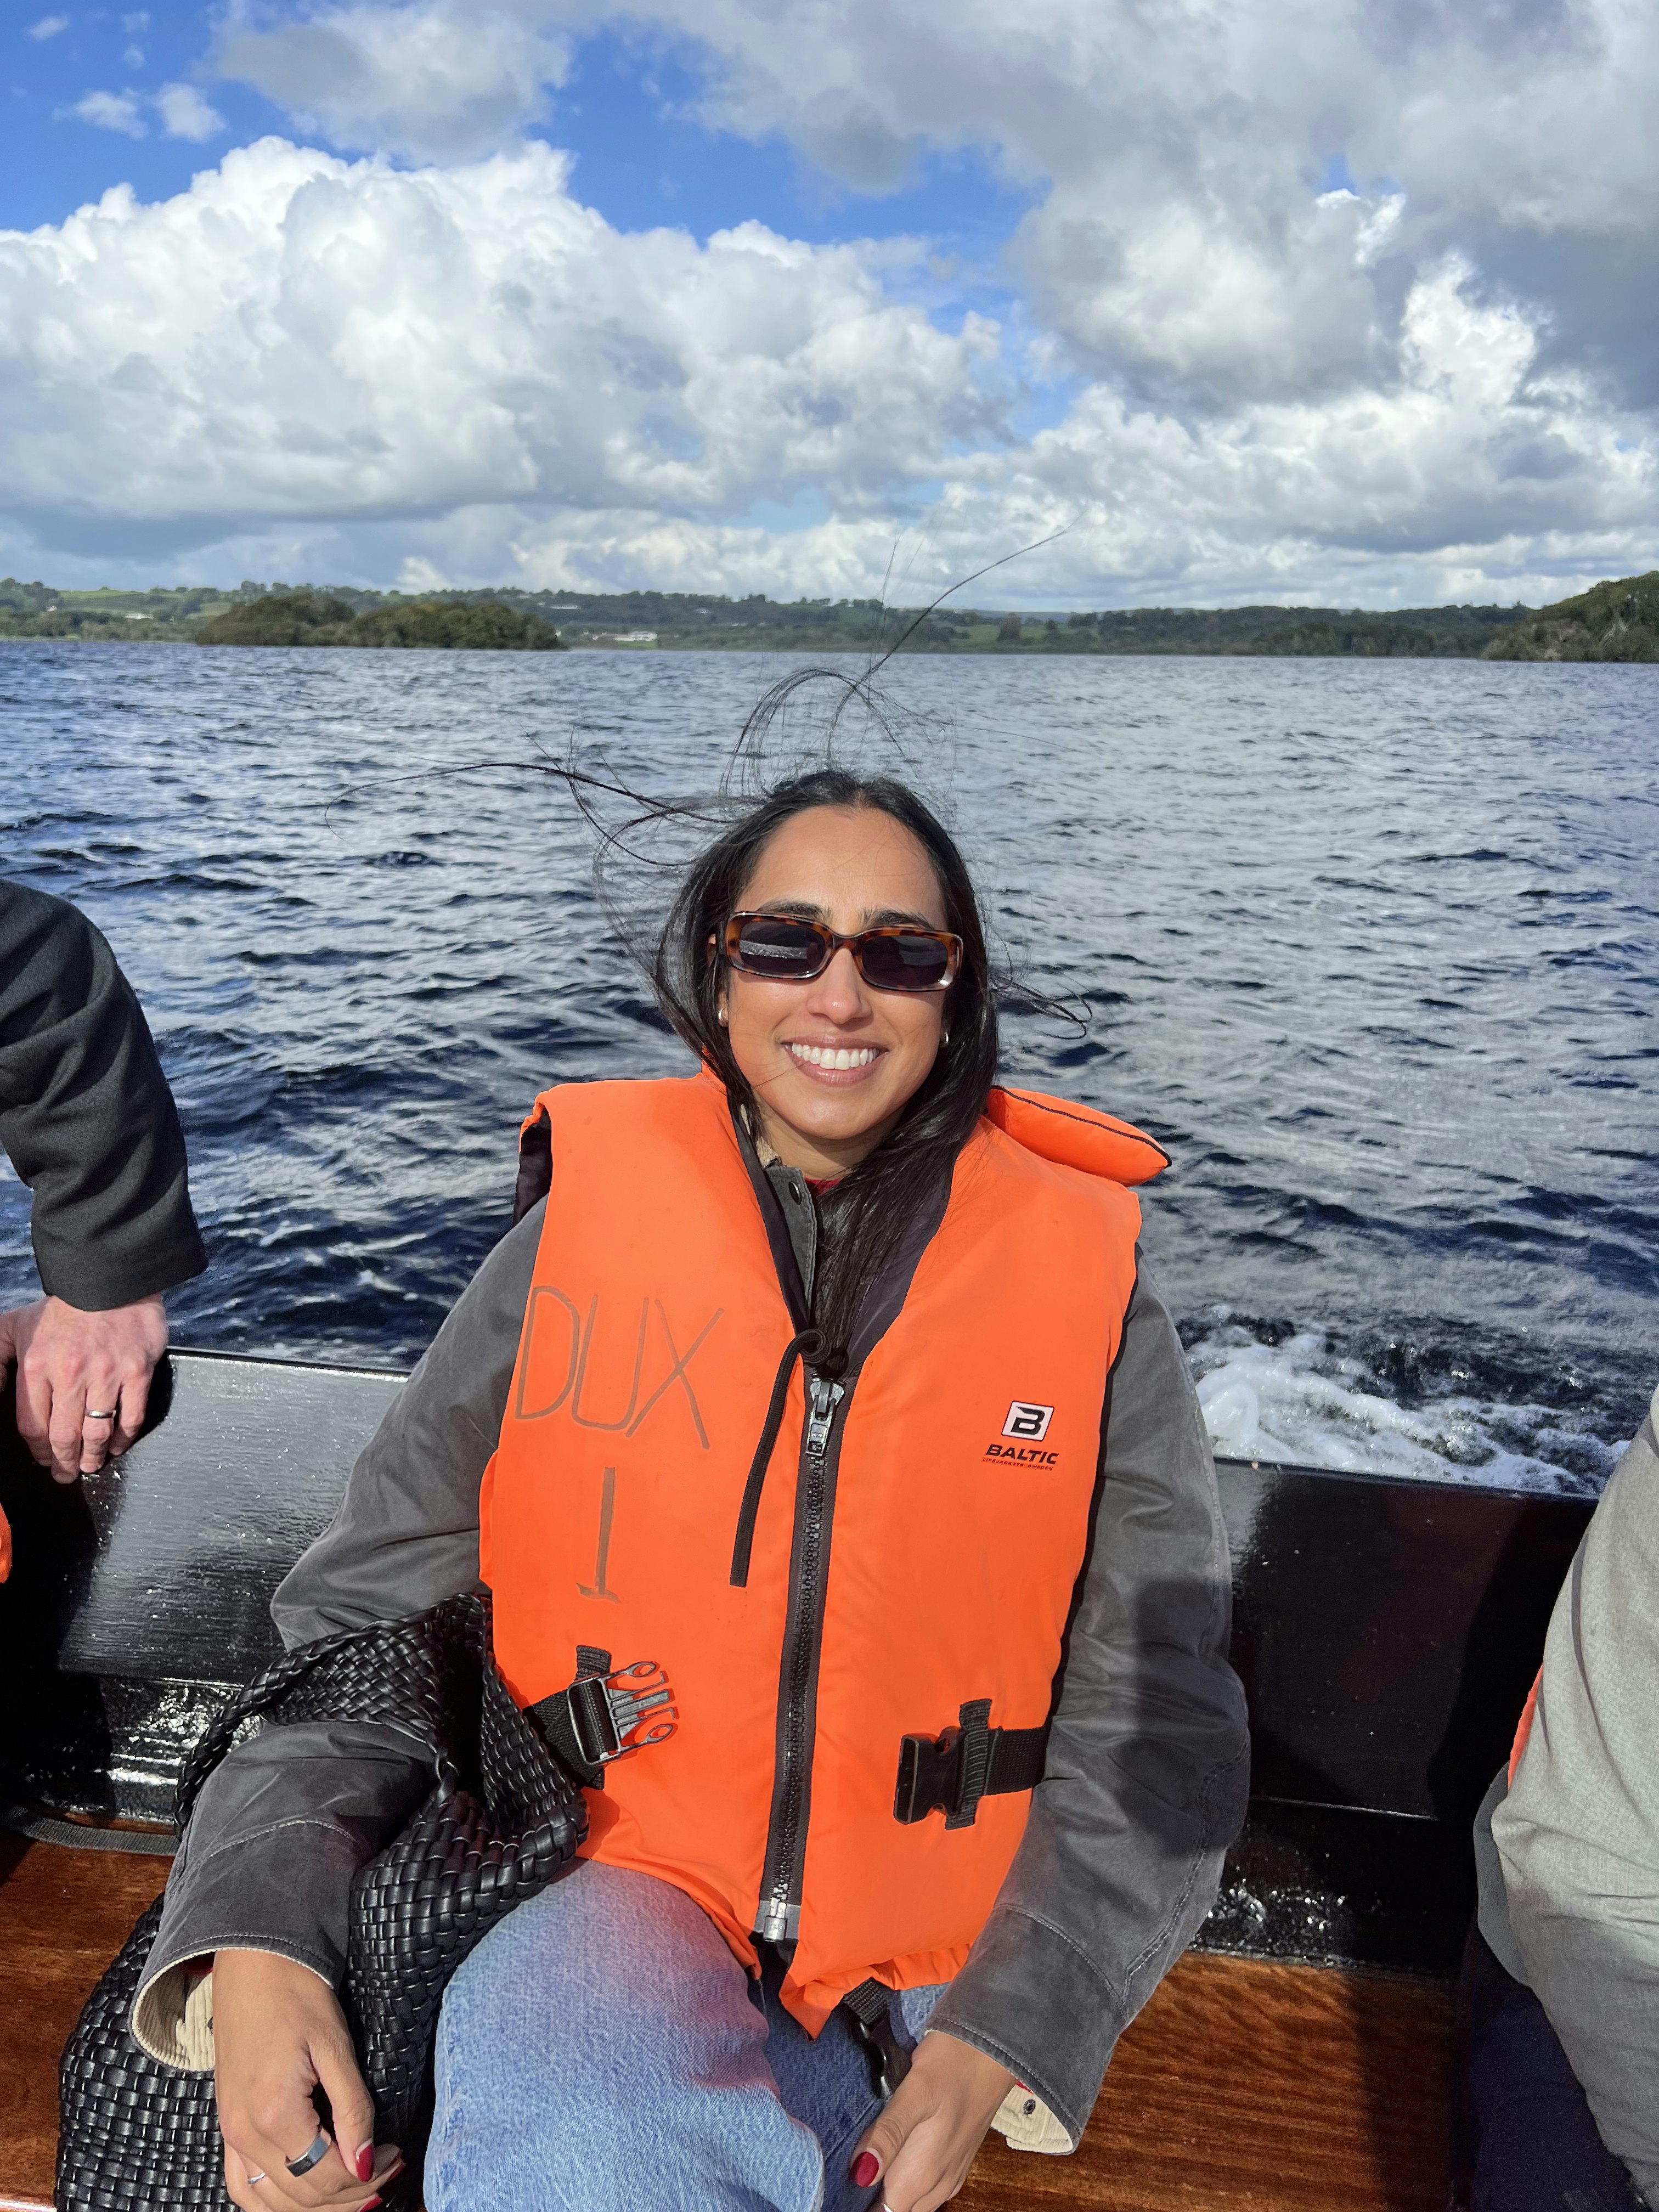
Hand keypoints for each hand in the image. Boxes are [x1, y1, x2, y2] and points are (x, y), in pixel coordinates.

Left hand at [2, 1291, 166, 1478]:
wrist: (111, 1278)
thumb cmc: (63, 1307)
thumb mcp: (15, 1326)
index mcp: (36, 1366)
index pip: (32, 1426)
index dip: (39, 1451)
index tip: (45, 1460)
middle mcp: (70, 1373)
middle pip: (64, 1436)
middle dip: (64, 1463)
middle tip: (67, 1473)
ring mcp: (106, 1373)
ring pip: (97, 1433)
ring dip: (93, 1457)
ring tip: (91, 1465)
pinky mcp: (137, 1371)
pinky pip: (131, 1417)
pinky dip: (124, 1438)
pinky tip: (117, 1445)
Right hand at [213, 1951, 402, 2211]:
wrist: (254, 1961)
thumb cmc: (297, 1993)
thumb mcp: (336, 2047)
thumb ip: (352, 2109)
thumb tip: (366, 2164)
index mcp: (272, 2114)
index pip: (325, 2175)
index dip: (367, 2175)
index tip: (397, 2156)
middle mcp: (243, 2133)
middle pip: (300, 2196)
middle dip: (349, 2194)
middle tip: (387, 2170)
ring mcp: (230, 2133)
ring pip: (268, 2203)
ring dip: (314, 2205)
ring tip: (354, 2188)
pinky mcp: (226, 2125)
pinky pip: (241, 2186)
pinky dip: (273, 2201)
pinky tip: (303, 2193)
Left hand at [849, 2029, 1014, 2210]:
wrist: (996, 2046)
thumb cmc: (955, 2063)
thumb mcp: (917, 2090)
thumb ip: (889, 2132)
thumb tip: (861, 2173)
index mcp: (923, 2174)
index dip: (856, 2200)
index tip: (839, 2183)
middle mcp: (937, 2185)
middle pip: (894, 2209)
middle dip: (869, 2197)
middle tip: (844, 2167)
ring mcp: (948, 2176)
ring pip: (909, 2202)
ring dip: (886, 2190)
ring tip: (861, 2159)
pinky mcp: (954, 2163)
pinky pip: (924, 2190)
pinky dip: (904, 2181)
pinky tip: (890, 2156)